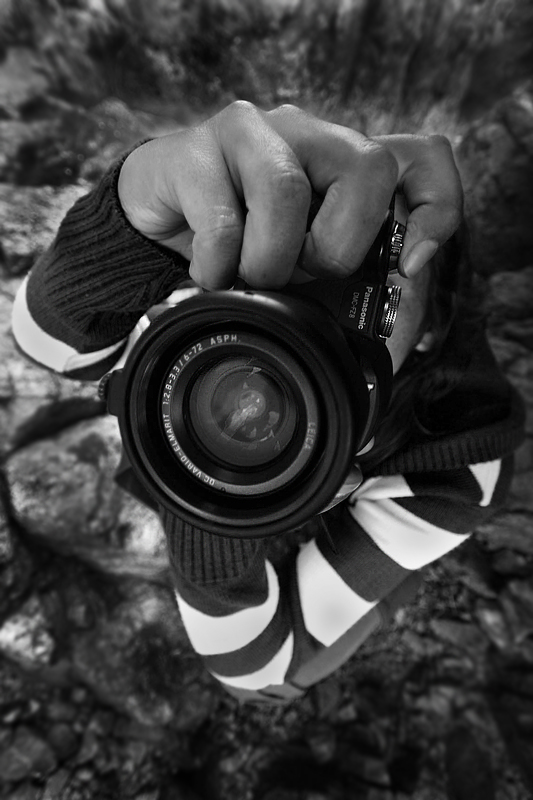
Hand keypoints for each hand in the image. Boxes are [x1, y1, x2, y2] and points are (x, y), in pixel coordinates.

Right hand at [118, 102, 462, 289]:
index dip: (436, 209)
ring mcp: (250, 133)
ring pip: (287, 188)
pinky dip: (219, 267)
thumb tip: (400, 308)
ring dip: (271, 261)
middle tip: (300, 275)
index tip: (410, 266)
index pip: (424, 158)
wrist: (156, 224)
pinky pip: (221, 219)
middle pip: (369, 166)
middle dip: (338, 247)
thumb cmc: (243, 247)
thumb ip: (354, 283)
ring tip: (248, 278)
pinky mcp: (194, 151)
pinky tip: (209, 276)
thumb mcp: (308, 270)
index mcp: (344, 162)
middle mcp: (308, 133)